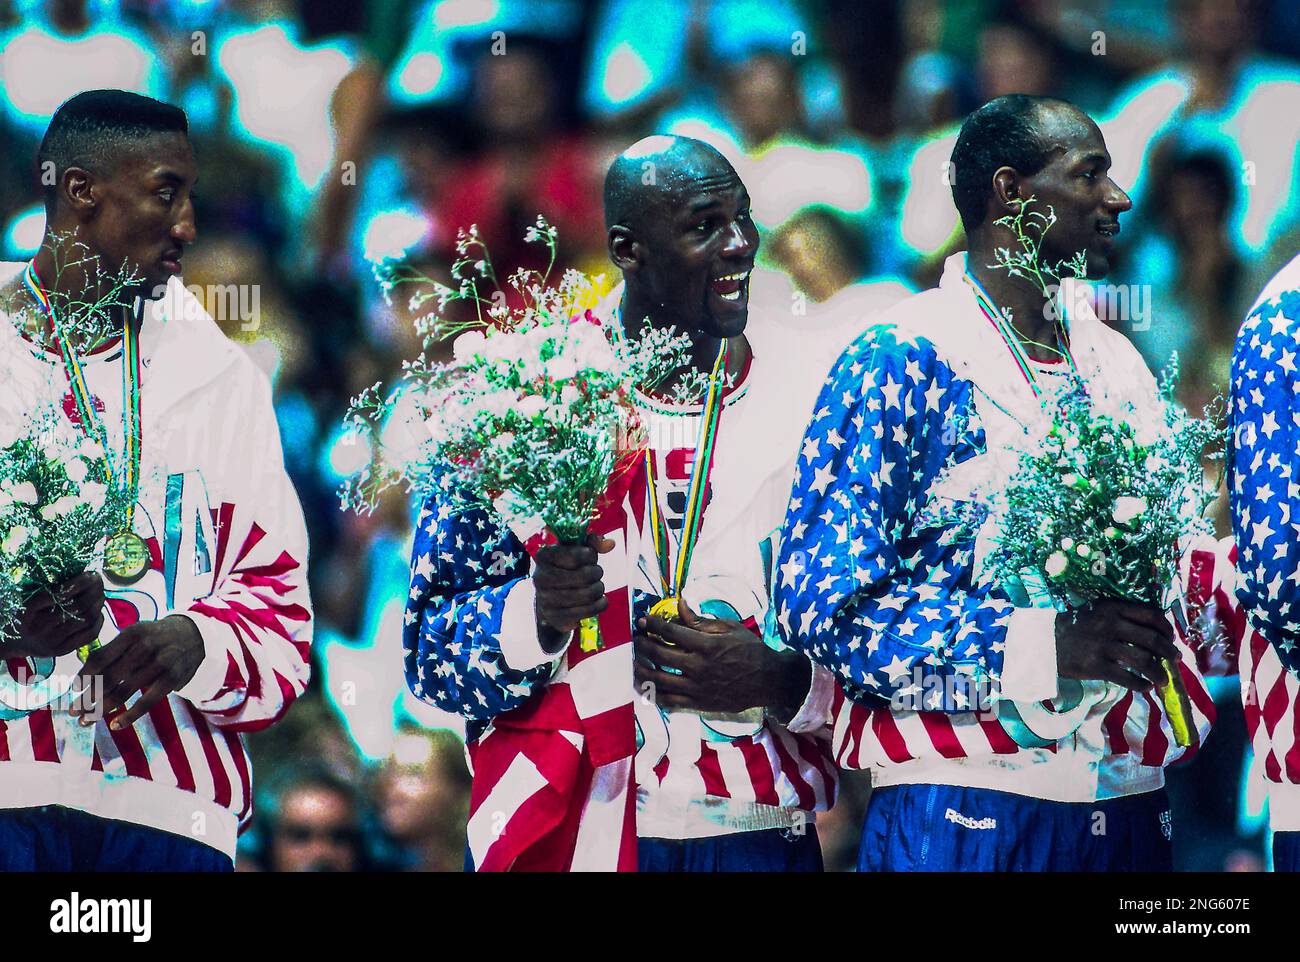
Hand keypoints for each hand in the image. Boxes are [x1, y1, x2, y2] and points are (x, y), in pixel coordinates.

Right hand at [2, 572, 103, 659]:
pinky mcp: (63, 650)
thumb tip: (81, 573)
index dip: (80, 583)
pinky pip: (89, 634)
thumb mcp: (28, 598)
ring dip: (98, 603)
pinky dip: (99, 620)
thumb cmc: (26, 614)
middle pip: (77, 607)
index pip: (59, 594)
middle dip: (94, 591)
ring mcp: (52, 641)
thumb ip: (49, 588)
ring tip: (100, 594)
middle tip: (98, 581)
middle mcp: (39, 627)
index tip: (90, 574)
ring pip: (86, 619)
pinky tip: (98, 611)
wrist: (16, 642)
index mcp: (28, 610)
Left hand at [72, 615, 204, 729]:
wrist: (195, 635)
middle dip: (87, 697)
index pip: (100, 658)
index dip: (84, 676)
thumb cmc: (156, 637)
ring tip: (86, 721)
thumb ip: (113, 651)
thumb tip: (84, 678)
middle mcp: (145, 647)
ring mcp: (160, 663)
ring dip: (101, 709)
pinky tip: (115, 725)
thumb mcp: (136, 634)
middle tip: (74, 712)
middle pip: (108, 678)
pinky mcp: (172, 679)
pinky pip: (147, 702)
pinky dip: (129, 716)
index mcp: (131, 634)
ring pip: (123, 692)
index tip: (73, 690)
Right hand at [533, 533, 614, 652]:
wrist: (551, 598)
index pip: (576, 555)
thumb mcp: (575, 549)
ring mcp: (546, 599)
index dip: (591, 555)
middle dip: (597, 572)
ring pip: (589, 594)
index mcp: (544, 556)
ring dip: (599, 588)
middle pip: (585, 575)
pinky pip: (590, 610)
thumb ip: (593, 542)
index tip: (590, 557)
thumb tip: (610, 544)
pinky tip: (599, 599)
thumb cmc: (566, 568)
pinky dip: (600, 604)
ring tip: (596, 586)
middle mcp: (541, 577)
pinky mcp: (556, 617)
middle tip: (595, 573)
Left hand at [634, 597, 808, 716]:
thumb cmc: (750, 650)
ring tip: (634, 664)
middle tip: (636, 640)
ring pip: (659, 681)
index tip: (644, 620)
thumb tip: (680, 604)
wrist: (768, 680)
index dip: (652, 624)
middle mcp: (698, 667)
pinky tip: (648, 689)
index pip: (670, 632)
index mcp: (706, 645)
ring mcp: (697, 688)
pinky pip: (670, 702)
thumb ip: (701, 619)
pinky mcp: (699, 704)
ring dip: (641, 671)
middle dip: (643, 645)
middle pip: (659, 655)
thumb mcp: (729, 628)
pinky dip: (655, 695)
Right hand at [1054, 599, 1178, 691]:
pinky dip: (1140, 685)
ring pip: (1143, 661)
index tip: (1171, 637)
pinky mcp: (1095, 666)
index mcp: (1113, 608)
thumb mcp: (1097, 611)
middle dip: (1169, 652)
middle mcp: (1110, 625)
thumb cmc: (1075, 627)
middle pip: (1151, 639)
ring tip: (1163, 680)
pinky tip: (1145, 687)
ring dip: (1158, 672)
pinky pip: (1126, 677)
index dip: (1167, 628)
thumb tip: (1154, 632)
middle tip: (1175, 659)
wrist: (1045, 641)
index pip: (1151, 616)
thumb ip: (1122, 616)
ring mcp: (1103, 646)